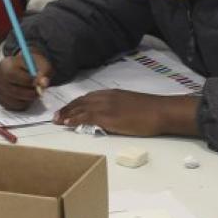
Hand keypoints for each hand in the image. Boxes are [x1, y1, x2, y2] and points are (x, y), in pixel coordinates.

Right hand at [0, 50, 51, 110]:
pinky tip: (25, 96)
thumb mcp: (40, 64)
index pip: (15, 76)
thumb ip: (43, 72)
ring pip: (14, 101)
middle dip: (30, 93)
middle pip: (14, 91)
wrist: (21, 68)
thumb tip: (43, 83)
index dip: (29, 81)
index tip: (38, 82)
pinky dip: (22, 104)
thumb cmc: (31, 66)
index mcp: (5, 65)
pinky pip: (13, 107)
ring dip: (27, 99)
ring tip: (32, 92)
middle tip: (38, 91)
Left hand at [54, 90, 190, 137]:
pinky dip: (74, 119)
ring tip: (57, 120)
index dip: (76, 104)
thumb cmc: (152, 111)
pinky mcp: (108, 116)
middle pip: (81, 101)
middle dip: (68, 108)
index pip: (88, 97)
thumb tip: (112, 115)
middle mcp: (106, 97)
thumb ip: (119, 107)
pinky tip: (67, 124)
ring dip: (67, 114)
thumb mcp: (132, 105)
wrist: (161, 111)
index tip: (67, 109)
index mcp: (113, 94)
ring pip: (81, 108)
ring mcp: (106, 106)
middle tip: (56, 115)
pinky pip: (86, 117)